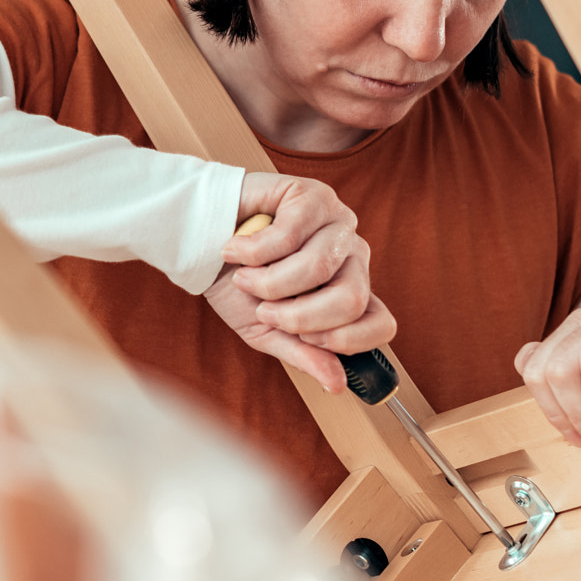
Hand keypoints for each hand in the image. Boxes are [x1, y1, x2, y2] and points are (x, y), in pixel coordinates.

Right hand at [203, 172, 395, 393]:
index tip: (304, 337)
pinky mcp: (311, 195)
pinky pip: (290, 235)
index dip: (345, 340)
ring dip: (268, 281)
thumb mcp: (266, 331)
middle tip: (264, 309)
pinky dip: (252, 251)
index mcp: (348, 292)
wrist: (198, 243)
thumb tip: (338, 385)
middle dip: (298, 314)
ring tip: (244, 276)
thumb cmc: (234, 285)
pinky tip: (235, 249)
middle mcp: (351, 256)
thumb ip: (303, 354)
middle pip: (352, 299)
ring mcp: (336, 223)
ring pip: (319, 267)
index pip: (381, 324)